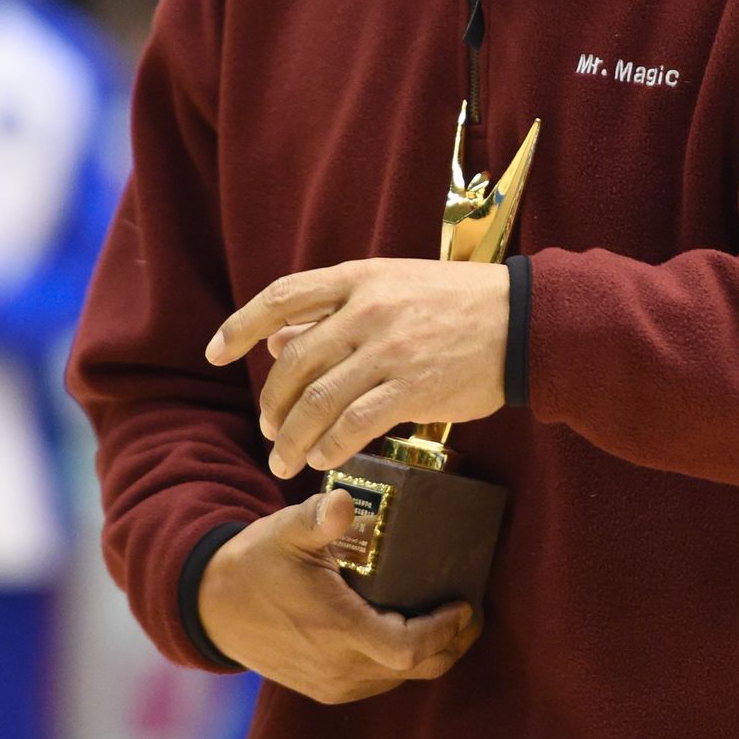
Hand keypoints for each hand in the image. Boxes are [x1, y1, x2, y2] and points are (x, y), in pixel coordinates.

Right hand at [196, 489, 481, 703]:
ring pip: (397, 679)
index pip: (408, 648)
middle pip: (414, 669)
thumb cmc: (257, 562)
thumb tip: (343, 499)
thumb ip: (319, 517)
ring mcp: (331, 684)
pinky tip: (410, 633)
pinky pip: (377, 682)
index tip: (465, 603)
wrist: (214, 605)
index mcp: (337, 631)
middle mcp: (338, 668)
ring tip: (448, 620)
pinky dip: (401, 662)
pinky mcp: (324, 688)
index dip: (444, 630)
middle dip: (450, 644)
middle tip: (470, 612)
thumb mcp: (287, 530)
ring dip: (428, 654)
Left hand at [206, 258, 509, 477]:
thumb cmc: (458, 304)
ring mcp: (390, 348)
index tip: (215, 352)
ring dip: (293, 437)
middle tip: (270, 429)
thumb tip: (277, 339)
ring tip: (285, 460)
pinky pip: (355, 425)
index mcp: (361, 278)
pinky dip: (331, 446)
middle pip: (294, 362)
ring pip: (318, 400)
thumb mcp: (393, 287)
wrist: (523, 320)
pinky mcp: (414, 387)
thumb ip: (335, 312)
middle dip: (272, 402)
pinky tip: (325, 460)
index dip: (241, 325)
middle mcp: (369, 309)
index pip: (283, 296)